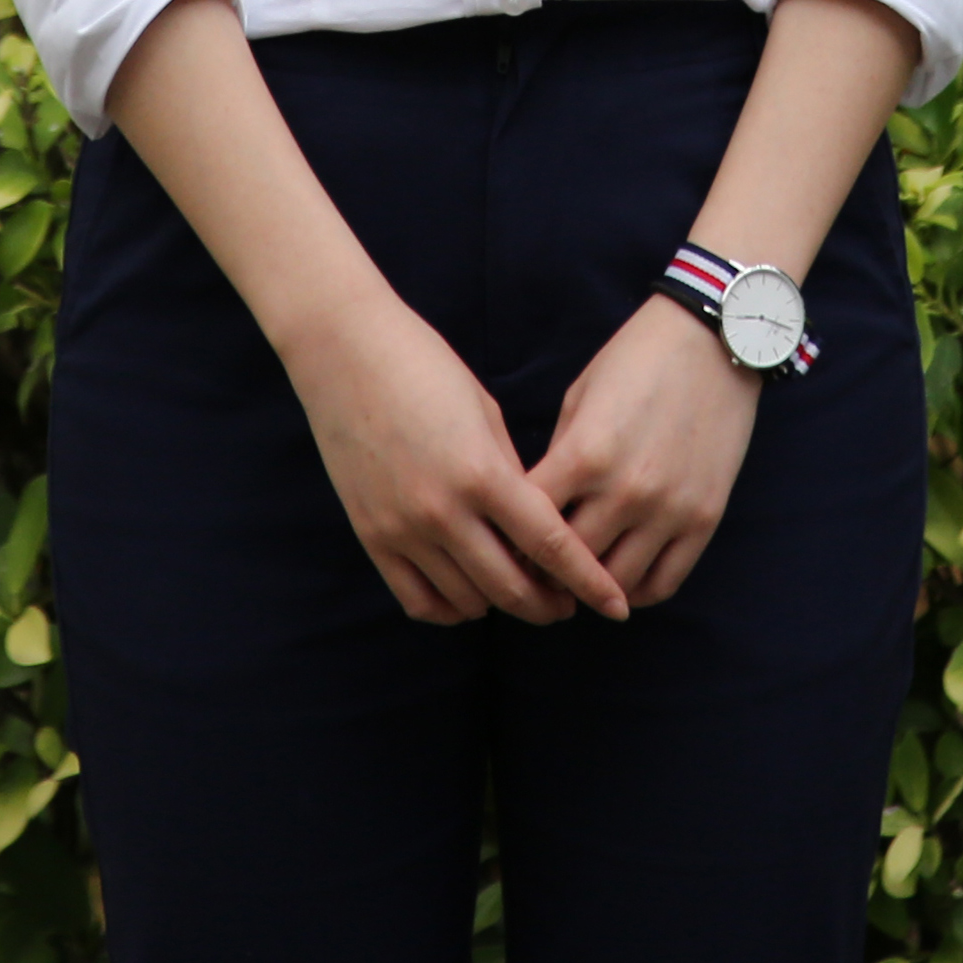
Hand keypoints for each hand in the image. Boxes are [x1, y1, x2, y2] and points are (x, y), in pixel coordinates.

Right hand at [282, 289, 628, 628]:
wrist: (346, 353)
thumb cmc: (426, 367)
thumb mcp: (484, 414)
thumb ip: (511, 474)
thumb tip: (535, 525)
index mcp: (483, 473)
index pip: (550, 544)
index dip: (588, 581)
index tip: (616, 606)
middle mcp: (443, 511)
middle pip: (511, 586)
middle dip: (548, 604)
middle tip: (567, 604)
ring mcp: (403, 530)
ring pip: (467, 602)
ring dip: (500, 603)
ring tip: (519, 590)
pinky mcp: (372, 538)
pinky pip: (419, 601)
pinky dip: (451, 608)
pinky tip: (469, 594)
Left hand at [527, 292, 763, 608]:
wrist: (714, 340)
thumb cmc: (636, 359)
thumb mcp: (580, 398)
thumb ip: (559, 458)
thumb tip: (537, 513)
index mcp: (585, 455)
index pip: (529, 524)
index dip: (510, 538)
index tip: (504, 542)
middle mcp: (626, 491)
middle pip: (569, 563)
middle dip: (546, 568)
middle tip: (537, 568)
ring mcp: (669, 509)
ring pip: (614, 585)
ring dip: (591, 585)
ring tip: (579, 575)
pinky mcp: (704, 519)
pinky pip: (663, 582)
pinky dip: (636, 591)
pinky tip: (621, 576)